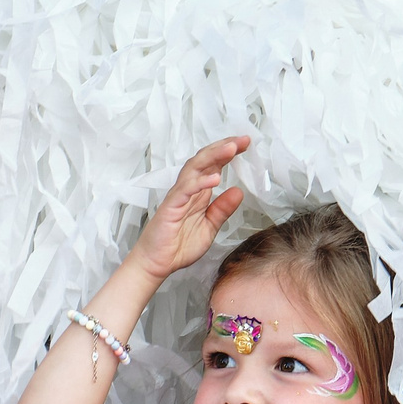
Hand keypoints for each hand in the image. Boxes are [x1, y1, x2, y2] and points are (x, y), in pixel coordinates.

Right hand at [126, 137, 250, 281]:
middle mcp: (188, 190)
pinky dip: (200, 182)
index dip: (229, 153)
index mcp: (198, 193)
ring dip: (214, 157)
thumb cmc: (177, 246)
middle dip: (224, 147)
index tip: (246, 144)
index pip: (214, 165)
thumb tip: (239, 192)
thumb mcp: (209, 227)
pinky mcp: (171, 206)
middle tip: (243, 139)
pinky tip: (215, 178)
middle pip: (205, 160)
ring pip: (194, 168)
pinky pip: (185, 189)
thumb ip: (222, 209)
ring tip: (231, 149)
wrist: (156, 264)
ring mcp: (178, 196)